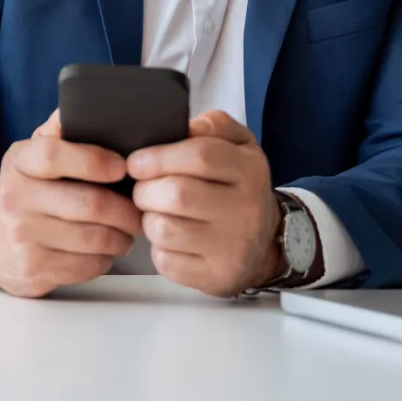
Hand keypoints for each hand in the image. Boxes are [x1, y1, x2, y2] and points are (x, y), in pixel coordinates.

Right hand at [0, 109, 142, 297]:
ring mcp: (22, 236)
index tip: (122, 166)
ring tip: (130, 228)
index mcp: (19, 161)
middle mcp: (15, 198)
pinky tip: (106, 248)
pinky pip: (87, 265)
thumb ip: (60, 130)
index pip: (53, 155)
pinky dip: (106, 257)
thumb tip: (91, 102)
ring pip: (93, 238)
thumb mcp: (35, 154)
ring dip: (122, 235)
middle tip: (143, 207)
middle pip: (87, 204)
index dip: (93, 160)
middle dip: (126, 208)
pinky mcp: (33, 269)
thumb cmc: (31, 190)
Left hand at [128, 110, 284, 297]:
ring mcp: (231, 248)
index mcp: (249, 170)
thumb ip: (213, 125)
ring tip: (156, 210)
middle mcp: (245, 210)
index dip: (160, 157)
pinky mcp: (214, 276)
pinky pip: (166, 260)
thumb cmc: (240, 187)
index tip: (136, 161)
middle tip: (143, 188)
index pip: (201, 156)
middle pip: (177, 195)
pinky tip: (170, 237)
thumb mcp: (238, 145)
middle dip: (146, 189)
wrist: (265, 243)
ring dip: (148, 217)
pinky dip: (157, 247)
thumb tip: (185, 127)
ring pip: (165, 229)